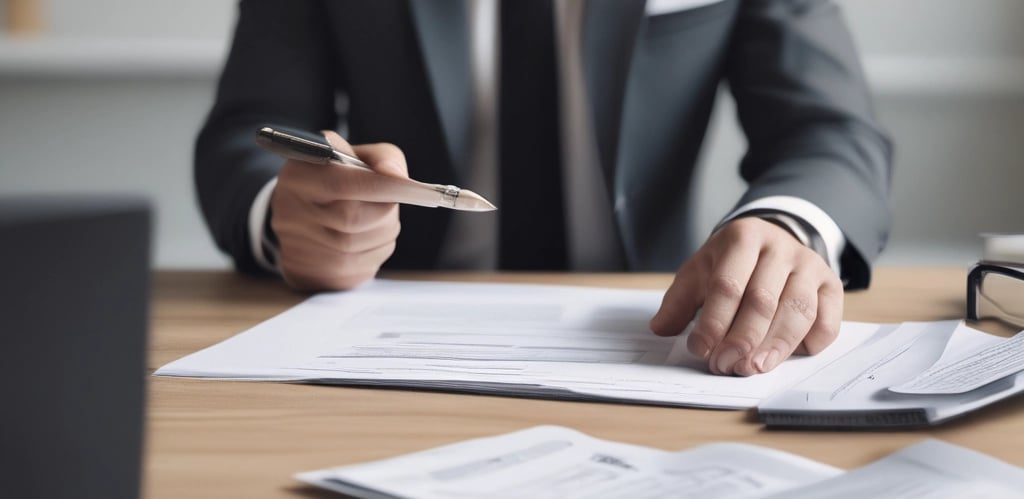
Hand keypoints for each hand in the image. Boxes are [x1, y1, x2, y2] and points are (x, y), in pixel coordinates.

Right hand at [269, 131, 405, 290]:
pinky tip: (365, 237)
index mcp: (298, 177)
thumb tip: (399, 178)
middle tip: (389, 201)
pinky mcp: (315, 277)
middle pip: (355, 220)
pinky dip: (375, 250)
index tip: (410, 188)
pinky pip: (363, 267)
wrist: (295, 213)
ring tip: (375, 217)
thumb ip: (383, 158)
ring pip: (364, 245)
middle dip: (384, 211)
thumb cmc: (334, 177)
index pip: (343, 184)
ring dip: (383, 230)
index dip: (382, 187)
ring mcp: (300, 251)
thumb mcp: (354, 154)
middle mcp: (291, 215)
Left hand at [649, 217, 842, 375]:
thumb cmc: (730, 264)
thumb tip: (661, 329)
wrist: (771, 243)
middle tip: (726, 366)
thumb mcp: (699, 272)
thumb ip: (679, 300)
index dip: (713, 322)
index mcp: (743, 238)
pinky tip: (790, 356)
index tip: (700, 350)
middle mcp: (780, 248)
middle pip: (762, 300)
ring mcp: (810, 265)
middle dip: (742, 339)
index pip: (727, 285)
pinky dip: (811, 342)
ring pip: (797, 311)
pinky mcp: (832, 285)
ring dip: (775, 346)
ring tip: (753, 368)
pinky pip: (827, 319)